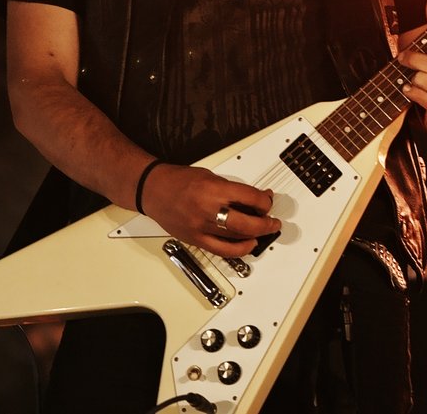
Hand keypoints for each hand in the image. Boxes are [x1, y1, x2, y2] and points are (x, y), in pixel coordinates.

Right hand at [140, 162, 281, 256]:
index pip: (249, 198)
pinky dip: (238, 249)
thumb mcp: (209, 176)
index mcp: (213, 189)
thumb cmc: (179, 180)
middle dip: (265, 224)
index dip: (264, 201)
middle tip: (273, 222)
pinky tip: (247, 245)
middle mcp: (208, 210)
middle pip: (246, 223)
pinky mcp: (195, 239)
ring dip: (255, 236)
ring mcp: (201, 227)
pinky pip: (221, 250)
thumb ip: (231, 188)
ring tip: (263, 232)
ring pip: (236, 238)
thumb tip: (252, 198)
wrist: (154, 190)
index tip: (268, 201)